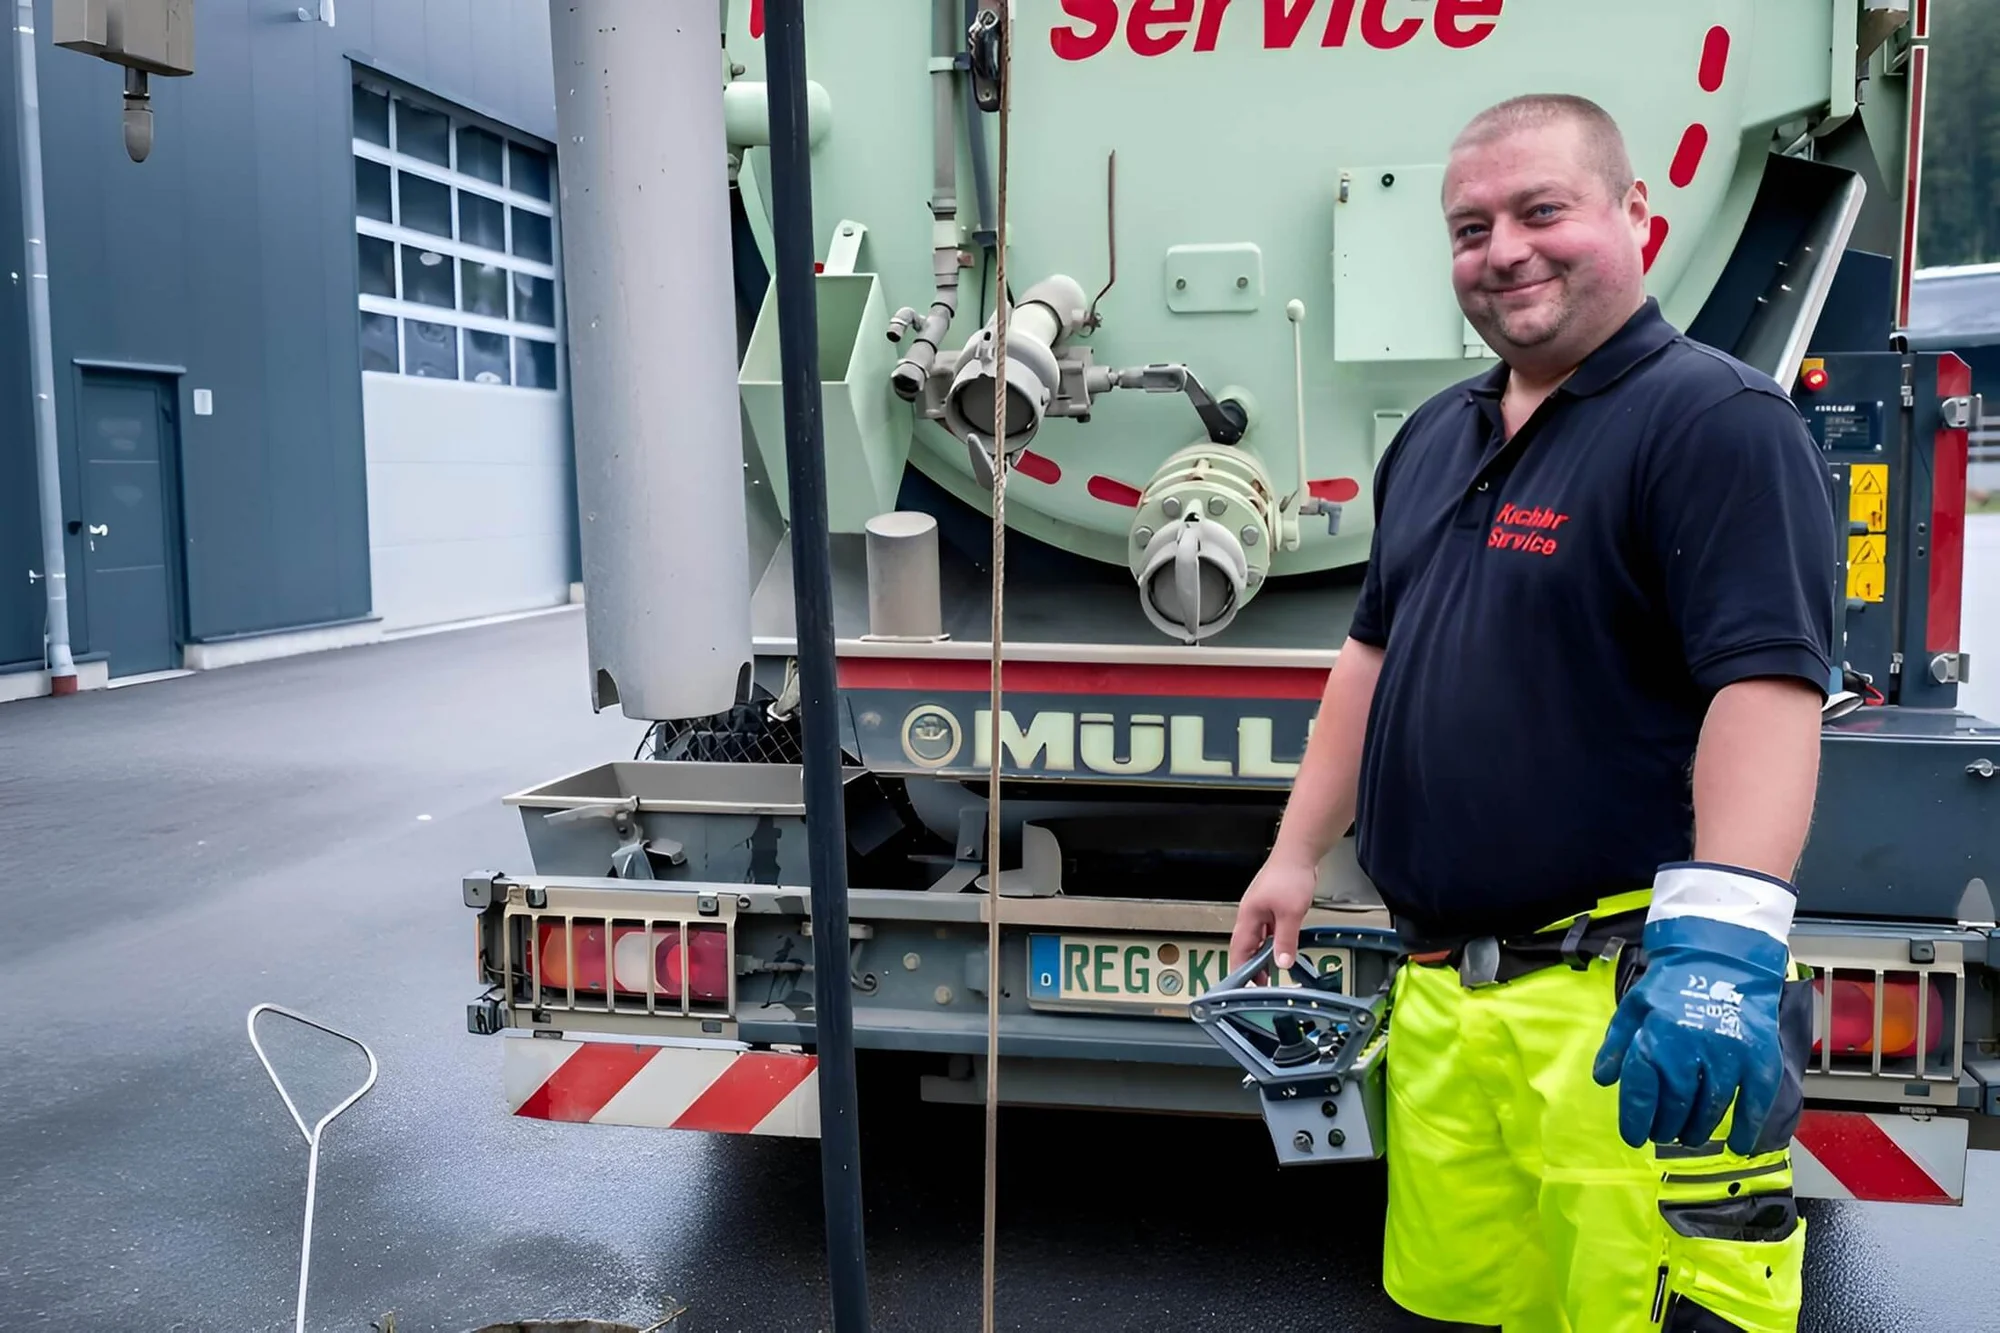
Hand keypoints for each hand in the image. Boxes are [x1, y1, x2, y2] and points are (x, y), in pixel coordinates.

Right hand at [1228, 852, 1320, 977]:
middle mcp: (1250, 913)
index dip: (1239, 970)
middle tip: (1260, 984)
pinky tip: (1280, 947)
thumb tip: (1282, 963)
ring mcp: (1261, 908)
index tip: (1243, 987)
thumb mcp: (1290, 914)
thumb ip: (1285, 940)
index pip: (1239, 950)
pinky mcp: (1271, 904)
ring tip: (1270, 971)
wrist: (1299, 852)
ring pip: (1257, 938)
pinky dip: (1271, 942)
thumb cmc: (1290, 876)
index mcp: (1248, 916)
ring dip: (1262, 954)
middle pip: (1245, 945)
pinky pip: (1267, 929)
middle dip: (1250, 966)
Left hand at [1592, 863, 1795, 1154]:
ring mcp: (1727, 1057)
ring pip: (1710, 1110)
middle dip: (1666, 1127)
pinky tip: (1738, 1146)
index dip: (1635, 1120)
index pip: (1639, 1093)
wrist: (1723, 956)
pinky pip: (1754, 1104)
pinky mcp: (1759, 1059)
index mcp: (1653, 1039)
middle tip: (1663, 1135)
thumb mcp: (1635, 1007)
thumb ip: (1617, 1044)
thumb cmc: (1673, 984)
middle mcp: (1688, 1052)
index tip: (1635, 1137)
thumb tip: (1604, 1081)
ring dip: (1698, 1130)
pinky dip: (1747, 1130)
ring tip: (1690, 1136)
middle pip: (1674, 1107)